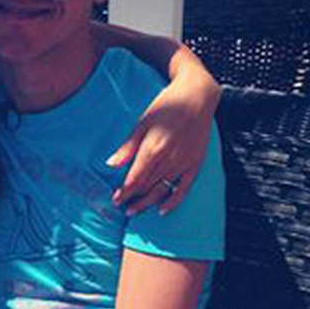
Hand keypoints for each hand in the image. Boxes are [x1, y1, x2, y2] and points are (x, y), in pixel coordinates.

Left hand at [107, 72, 219, 215]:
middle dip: (133, 198)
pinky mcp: (195, 164)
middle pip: (147, 186)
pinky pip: (183, 188)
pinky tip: (162, 210)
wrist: (197, 97)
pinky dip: (173, 201)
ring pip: (163, 190)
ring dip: (148, 202)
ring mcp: (184, 163)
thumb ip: (128, 146)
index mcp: (153, 148)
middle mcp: (169, 159)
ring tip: (135, 211)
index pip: (135, 178)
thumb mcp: (143, 121)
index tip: (115, 200)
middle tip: (122, 207)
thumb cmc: (167, 105)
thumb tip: (111, 164)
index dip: (124, 192)